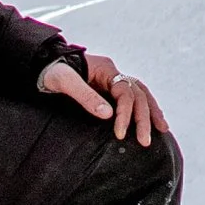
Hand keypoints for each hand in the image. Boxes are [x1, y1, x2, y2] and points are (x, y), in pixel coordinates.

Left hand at [38, 51, 169, 147]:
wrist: (43, 63)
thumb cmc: (51, 71)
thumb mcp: (64, 81)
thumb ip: (85, 96)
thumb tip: (108, 114)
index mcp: (106, 69)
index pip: (125, 92)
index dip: (126, 114)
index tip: (120, 134)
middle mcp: (113, 73)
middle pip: (138, 93)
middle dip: (143, 118)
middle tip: (145, 141)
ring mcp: (112, 80)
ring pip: (140, 94)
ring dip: (151, 111)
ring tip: (162, 129)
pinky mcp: (108, 89)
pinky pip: (133, 97)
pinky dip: (144, 108)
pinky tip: (151, 120)